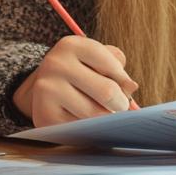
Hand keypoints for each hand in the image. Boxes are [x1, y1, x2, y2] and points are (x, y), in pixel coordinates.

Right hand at [12, 36, 138, 126]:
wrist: (44, 91)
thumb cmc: (79, 73)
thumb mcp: (96, 61)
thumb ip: (117, 68)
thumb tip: (131, 87)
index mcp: (71, 45)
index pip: (112, 66)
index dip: (124, 81)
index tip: (124, 87)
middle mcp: (56, 64)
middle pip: (107, 92)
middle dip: (120, 103)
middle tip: (118, 106)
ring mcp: (47, 91)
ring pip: (95, 114)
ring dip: (105, 118)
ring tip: (100, 112)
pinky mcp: (44, 116)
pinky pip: (81, 129)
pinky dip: (89, 129)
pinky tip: (83, 121)